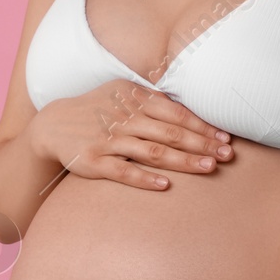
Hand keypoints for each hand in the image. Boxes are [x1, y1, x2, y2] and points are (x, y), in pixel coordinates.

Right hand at [29, 78, 234, 189]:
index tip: (225, 138)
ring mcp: (109, 139)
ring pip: (152, 151)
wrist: (52, 125)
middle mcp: (124, 118)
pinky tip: (165, 186)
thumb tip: (191, 112)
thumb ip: (153, 101)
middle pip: (170, 133)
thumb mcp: (123, 94)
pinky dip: (144, 178)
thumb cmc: (98, 110)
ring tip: (208, 168)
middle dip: (201, 144)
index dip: (202, 126)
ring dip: (183, 160)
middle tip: (226, 156)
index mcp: (135, 99)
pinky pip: (123, 171)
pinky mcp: (94, 160)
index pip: (176, 113)